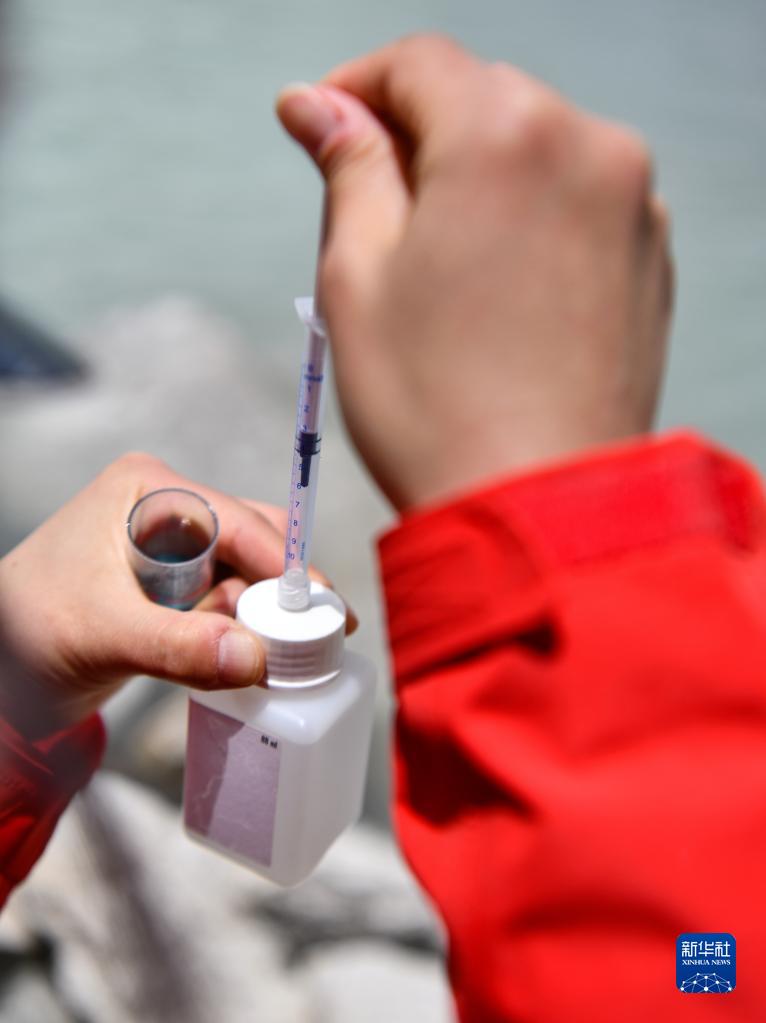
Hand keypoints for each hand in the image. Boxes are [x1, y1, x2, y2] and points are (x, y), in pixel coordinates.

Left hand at [0, 452, 353, 736]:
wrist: (0, 667)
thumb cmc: (29, 629)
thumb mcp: (103, 634)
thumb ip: (177, 647)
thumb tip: (254, 656)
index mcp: (148, 491)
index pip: (235, 520)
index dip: (282, 565)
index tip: (321, 610)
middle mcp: (168, 509)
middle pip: (254, 542)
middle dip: (279, 594)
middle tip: (316, 640)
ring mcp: (176, 547)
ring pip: (248, 575)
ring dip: (262, 617)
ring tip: (277, 660)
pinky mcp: (179, 584)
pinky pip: (231, 601)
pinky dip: (245, 630)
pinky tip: (252, 660)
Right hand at [277, 35, 672, 510]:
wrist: (537, 509)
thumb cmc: (432, 407)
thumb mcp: (357, 277)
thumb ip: (348, 168)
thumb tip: (315, 105)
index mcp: (505, 135)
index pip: (419, 63)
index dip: (357, 87)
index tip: (319, 125)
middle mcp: (587, 147)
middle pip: (481, 99)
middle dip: (416, 137)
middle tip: (367, 210)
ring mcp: (632, 204)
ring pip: (532, 150)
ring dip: (474, 179)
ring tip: (433, 268)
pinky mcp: (649, 257)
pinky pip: (576, 201)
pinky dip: (528, 217)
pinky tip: (494, 288)